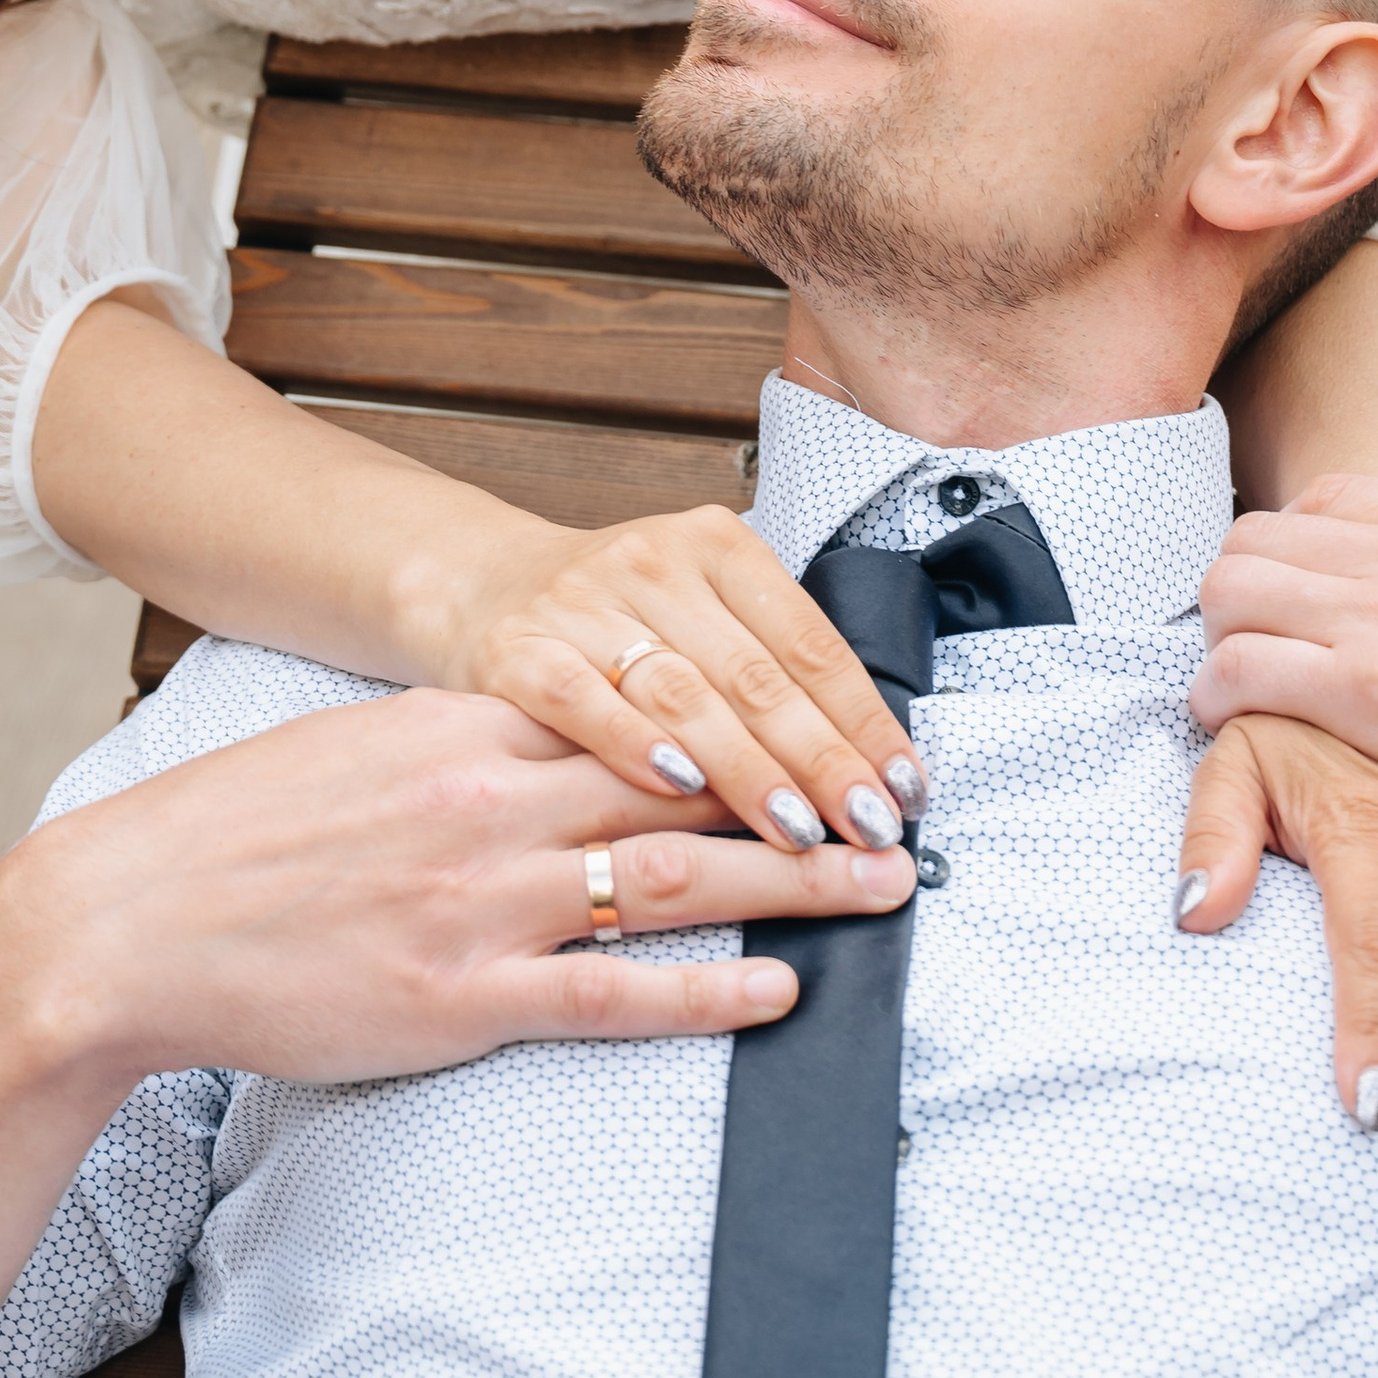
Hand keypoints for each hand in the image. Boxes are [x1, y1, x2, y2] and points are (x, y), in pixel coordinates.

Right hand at [0, 683, 914, 1091]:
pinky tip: (777, 990)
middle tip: (900, 806)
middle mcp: (490, 801)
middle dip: (805, 791)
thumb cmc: (236, 835)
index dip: (749, 719)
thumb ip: (468, 743)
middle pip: (687, 785)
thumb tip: (564, 736)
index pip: (642, 710)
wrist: (125, 921)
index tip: (825, 727)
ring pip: (676, 882)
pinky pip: (611, 995)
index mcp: (466, 727)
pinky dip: (707, 992)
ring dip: (793, 885)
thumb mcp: (361, 747)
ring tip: (880, 890)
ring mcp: (479, 902)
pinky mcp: (459, 998)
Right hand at [425, 501, 927, 860]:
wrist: (472, 583)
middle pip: (756, 675)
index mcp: (716, 546)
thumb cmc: (610, 617)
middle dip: (823, 760)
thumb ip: (765, 667)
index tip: (905, 788)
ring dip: (748, 770)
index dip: (864, 721)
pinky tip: (681, 790)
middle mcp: (655, 562)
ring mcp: (582, 605)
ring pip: (685, 694)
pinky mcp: (516, 651)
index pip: (809, 643)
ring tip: (799, 831)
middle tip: (870, 827)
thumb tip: (869, 766)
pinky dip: (637, 747)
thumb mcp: (695, 608)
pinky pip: (585, 704)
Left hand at [1196, 477, 1377, 975]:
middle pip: (1264, 534)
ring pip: (1233, 587)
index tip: (1295, 609)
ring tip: (1234, 688)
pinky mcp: (1377, 695)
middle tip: (1251, 651)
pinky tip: (1227, 724)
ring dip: (1219, 637)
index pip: (1332, 500)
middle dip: (1243, 592)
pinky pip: (1240, 666)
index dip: (1296, 555)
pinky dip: (1214, 692)